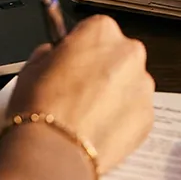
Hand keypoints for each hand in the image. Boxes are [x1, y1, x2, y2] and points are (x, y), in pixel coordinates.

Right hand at [0, 15, 154, 176]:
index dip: (80, 48)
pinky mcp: (148, 115)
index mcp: (101, 31)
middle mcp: (129, 52)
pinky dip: (121, 118)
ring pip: (129, 83)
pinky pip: (135, 111)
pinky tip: (98, 128)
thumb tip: (54, 55)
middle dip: (101, 69)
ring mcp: (142, 85)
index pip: (94, 30)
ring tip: (86, 114)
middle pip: (117, 55)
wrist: (53, 149)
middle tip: (78, 90)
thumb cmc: (42, 106)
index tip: (72, 61)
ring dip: (114, 94)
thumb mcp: (32, 66)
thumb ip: (50, 53)